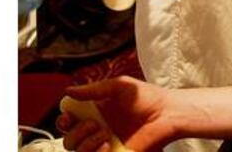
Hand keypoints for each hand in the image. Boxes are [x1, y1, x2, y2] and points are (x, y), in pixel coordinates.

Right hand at [57, 76, 175, 151]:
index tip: (68, 118)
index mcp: (95, 113)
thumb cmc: (148, 97)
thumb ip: (93, 89)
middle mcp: (97, 130)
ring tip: (104, 135)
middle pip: (69, 140)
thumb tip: (68, 92)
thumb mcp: (119, 86)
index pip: (69, 122)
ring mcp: (105, 145)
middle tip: (94, 124)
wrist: (168, 113)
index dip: (63, 121)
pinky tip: (107, 144)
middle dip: (76, 133)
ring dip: (85, 144)